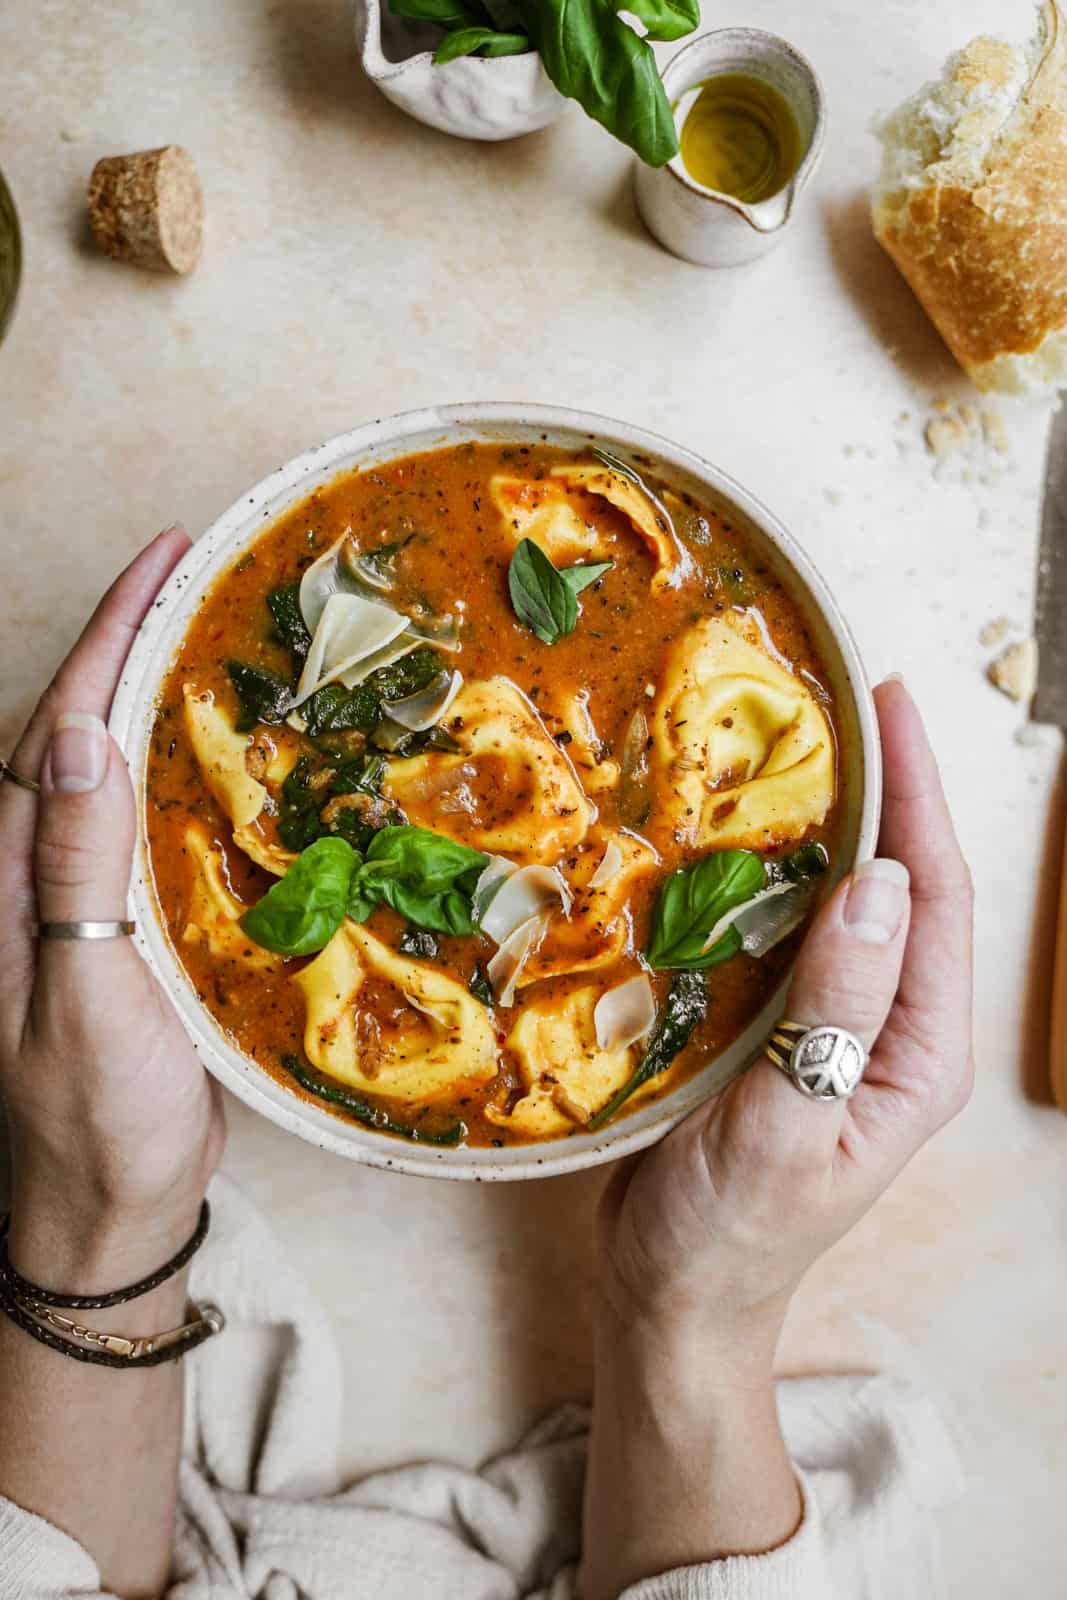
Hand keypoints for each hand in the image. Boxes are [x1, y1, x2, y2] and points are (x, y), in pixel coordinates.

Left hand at [0, 529, 224, 1284]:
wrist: (108, 1210)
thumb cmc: (96, 1122)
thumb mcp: (87, 998)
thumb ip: (75, 871)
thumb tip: (84, 735)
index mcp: (7, 876)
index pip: (59, 726)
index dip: (110, 636)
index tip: (165, 560)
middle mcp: (34, 871)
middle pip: (79, 726)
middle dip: (131, 638)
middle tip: (202, 572)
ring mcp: (77, 896)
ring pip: (115, 766)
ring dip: (158, 692)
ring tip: (220, 632)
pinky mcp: (124, 923)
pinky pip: (150, 820)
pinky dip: (186, 765)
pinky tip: (231, 748)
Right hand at [597, 678, 973, 1360]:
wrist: (671, 1295)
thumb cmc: (733, 1235)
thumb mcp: (790, 1129)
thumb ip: (835, 1012)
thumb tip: (882, 885)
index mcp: (917, 1053)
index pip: (938, 901)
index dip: (919, 796)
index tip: (890, 706)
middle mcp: (887, 1027)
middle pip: (900, 885)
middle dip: (882, 789)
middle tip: (837, 699)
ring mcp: (830, 1023)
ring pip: (840, 900)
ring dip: (823, 822)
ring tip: (788, 742)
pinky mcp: (775, 1025)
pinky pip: (781, 930)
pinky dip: (763, 872)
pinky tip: (727, 831)